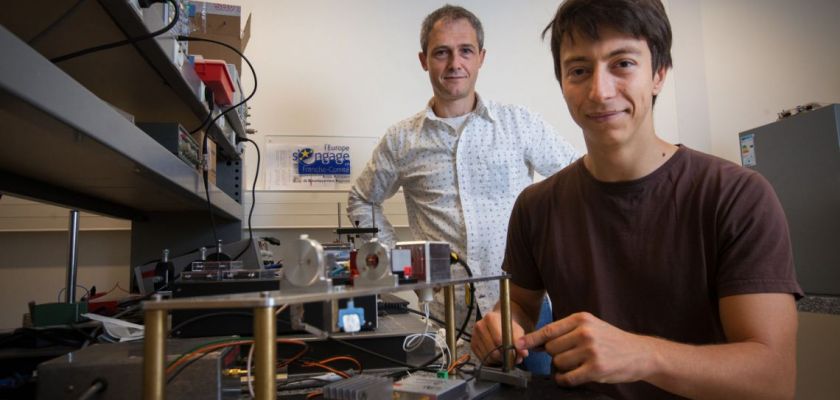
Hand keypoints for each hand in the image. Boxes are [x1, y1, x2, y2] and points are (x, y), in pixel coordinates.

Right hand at [471, 311, 528, 365]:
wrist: (500, 322)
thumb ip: (521, 341)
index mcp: (490, 318)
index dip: (507, 350)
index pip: (498, 339)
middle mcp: (479, 326)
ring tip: (505, 357)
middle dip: (503, 357)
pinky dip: (491, 361)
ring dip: (498, 360)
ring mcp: (474, 336)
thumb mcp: (518, 330)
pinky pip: (482, 359)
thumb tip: (523, 353)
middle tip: (511, 358)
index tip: (514, 355)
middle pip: (492, 350)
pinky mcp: (473, 345)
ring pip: (487, 357)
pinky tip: (497, 357)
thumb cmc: (509, 326)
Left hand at [516, 312, 655, 385]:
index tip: (519, 344)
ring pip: (558, 363)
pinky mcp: (595, 369)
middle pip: (550, 349)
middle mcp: (585, 333)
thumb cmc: (611, 340)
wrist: (640, 354)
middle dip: (555, 355)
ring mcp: (590, 351)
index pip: (549, 330)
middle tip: (569, 356)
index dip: (532, 339)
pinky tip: (571, 377)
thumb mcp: (590, 326)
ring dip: (562, 368)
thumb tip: (536, 341)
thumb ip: (565, 331)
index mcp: (581, 319)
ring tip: (576, 365)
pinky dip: (565, 380)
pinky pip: (567, 377)